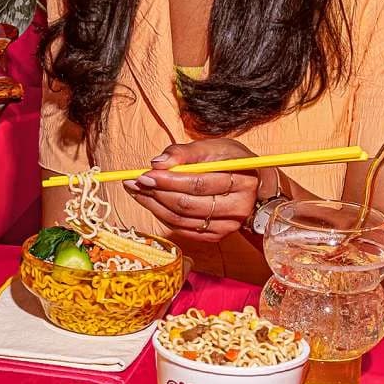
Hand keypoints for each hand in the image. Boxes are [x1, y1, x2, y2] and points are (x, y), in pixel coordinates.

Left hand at [122, 139, 267, 244]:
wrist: (248, 181)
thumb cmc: (228, 160)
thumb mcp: (211, 147)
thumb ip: (183, 152)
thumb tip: (157, 163)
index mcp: (241, 181)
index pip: (198, 184)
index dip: (168, 180)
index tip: (145, 174)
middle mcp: (238, 208)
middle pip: (188, 205)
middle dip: (156, 193)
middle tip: (134, 182)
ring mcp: (228, 226)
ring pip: (181, 220)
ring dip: (153, 205)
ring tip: (136, 190)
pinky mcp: (216, 236)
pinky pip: (182, 229)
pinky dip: (162, 216)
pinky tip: (150, 202)